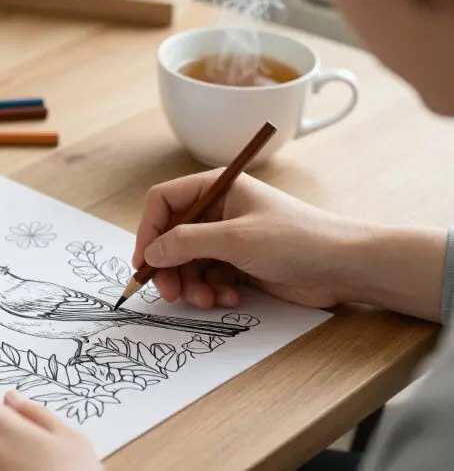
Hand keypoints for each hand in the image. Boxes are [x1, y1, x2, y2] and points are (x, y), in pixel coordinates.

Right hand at [132, 169, 366, 309]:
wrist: (344, 266)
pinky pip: (208, 278)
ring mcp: (228, 239)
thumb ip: (187, 243)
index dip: (148, 230)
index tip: (145, 262)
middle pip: (171, 237)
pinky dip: (212, 291)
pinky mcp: (239, 264)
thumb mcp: (235, 238)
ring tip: (208, 300)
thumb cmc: (295, 239)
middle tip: (171, 293)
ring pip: (188, 262)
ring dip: (191, 284)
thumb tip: (151, 252)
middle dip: (169, 267)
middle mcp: (218, 211)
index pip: (164, 202)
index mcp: (217, 188)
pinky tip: (231, 298)